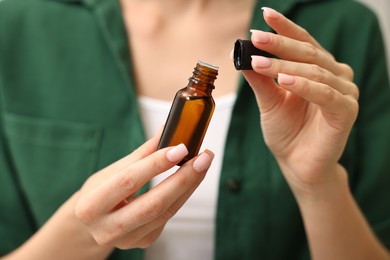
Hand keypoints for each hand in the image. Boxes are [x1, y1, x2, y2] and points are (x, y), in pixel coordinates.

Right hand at [75, 133, 213, 248]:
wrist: (91, 225)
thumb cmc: (99, 193)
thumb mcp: (110, 172)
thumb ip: (141, 154)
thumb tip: (167, 130)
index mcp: (90, 206)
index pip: (128, 181)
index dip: (156, 164)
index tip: (180, 148)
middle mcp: (106, 229)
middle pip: (153, 204)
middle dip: (183, 178)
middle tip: (203, 158)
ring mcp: (127, 239)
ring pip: (166, 212)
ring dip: (189, 186)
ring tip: (202, 164)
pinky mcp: (143, 242)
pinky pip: (168, 217)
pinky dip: (181, 195)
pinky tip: (189, 180)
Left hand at [242, 7, 358, 195]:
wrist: (296, 164)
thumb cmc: (286, 132)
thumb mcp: (268, 101)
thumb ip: (260, 78)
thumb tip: (242, 54)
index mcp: (317, 69)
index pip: (302, 42)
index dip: (285, 28)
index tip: (265, 14)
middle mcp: (334, 76)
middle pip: (308, 52)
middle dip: (279, 44)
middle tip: (256, 37)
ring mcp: (343, 92)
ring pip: (314, 71)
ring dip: (285, 66)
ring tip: (259, 64)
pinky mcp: (346, 111)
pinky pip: (325, 94)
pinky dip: (304, 85)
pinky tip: (284, 81)